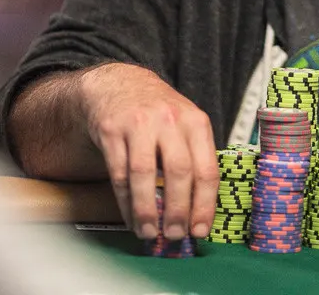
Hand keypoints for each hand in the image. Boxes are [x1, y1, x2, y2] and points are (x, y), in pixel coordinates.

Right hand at [77, 63, 218, 241]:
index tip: (200, 230)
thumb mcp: (185, 125)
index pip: (206, 169)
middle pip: (178, 171)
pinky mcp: (111, 130)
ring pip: (145, 174)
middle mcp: (170, 120)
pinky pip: (119, 173)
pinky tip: (131, 217)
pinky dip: (125, 202)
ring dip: (147, 210)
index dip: (205, 204)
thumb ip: (193, 161)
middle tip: (176, 234)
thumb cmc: (158, 114)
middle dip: (178, 210)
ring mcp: (139, 123)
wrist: (119, 85)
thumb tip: (196, 211)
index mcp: (195, 122)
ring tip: (150, 232)